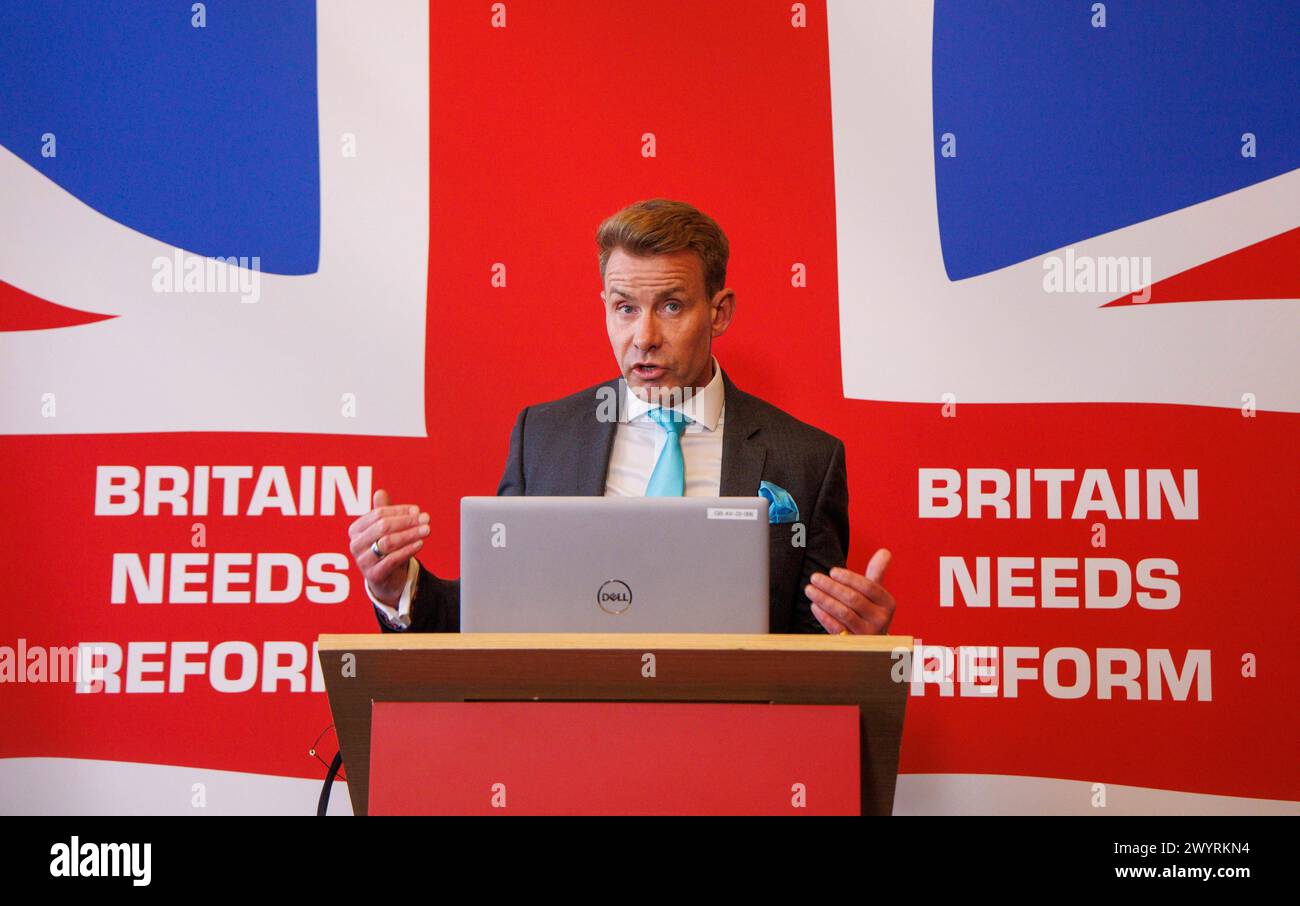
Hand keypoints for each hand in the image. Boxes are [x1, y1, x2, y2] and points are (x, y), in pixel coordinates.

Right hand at [347, 489, 429, 606]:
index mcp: (356, 529)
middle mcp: (355, 544)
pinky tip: (420, 544)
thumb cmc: (386, 549)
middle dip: (407, 521)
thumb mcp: (385, 530)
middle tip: (426, 519)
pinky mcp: (373, 575)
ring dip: (410, 534)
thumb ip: (384, 512)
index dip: (400, 511)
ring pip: (388, 543)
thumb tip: (380, 492)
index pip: (378, 514)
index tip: (418, 510)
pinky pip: (392, 560)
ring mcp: (363, 561)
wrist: (386, 579)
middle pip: (383, 527)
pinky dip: (408, 550)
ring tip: (426, 530)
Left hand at [805, 548, 895, 634]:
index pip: (869, 587)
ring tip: (809, 589)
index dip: (849, 578)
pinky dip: (824, 617)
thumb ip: (877, 572)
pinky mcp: (853, 644)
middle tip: (814, 577)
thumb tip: (884, 551)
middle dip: (831, 587)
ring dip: (824, 600)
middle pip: (854, 599)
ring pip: (844, 613)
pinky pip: (837, 629)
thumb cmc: (870, 610)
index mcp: (887, 603)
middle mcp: (881, 619)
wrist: (871, 642)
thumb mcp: (877, 593)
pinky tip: (814, 606)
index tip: (832, 571)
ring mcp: (868, 633)